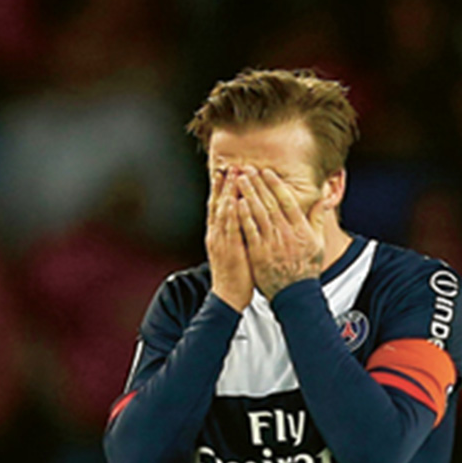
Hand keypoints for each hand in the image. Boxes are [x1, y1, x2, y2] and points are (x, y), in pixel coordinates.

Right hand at [205, 169, 252, 310]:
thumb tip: (244, 219)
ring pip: (222, 212)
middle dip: (222, 185)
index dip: (221, 189)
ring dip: (226, 193)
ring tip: (231, 175)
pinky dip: (230, 214)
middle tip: (228, 166)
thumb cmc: (236, 275)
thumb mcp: (234, 250)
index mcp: (218, 235)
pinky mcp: (228, 250)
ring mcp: (220, 242)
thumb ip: (238, 234)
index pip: (218, 207)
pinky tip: (233, 200)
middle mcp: (216, 235)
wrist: (228, 296)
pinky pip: (229, 229)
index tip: (226, 171)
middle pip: (217, 204)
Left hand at [239, 167, 328, 299]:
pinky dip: (243, 217)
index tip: (267, 172)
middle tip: (248, 169)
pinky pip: (250, 232)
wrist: (296, 294)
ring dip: (248, 195)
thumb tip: (321, 200)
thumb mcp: (318, 243)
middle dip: (258, 184)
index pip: (286, 200)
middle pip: (270, 203)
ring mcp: (271, 243)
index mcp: (300, 228)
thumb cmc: (306, 269)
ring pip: (258, 214)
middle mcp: (286, 233)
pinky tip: (235, 204)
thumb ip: (318, 220)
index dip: (275, 184)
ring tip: (239, 181)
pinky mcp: (259, 254)